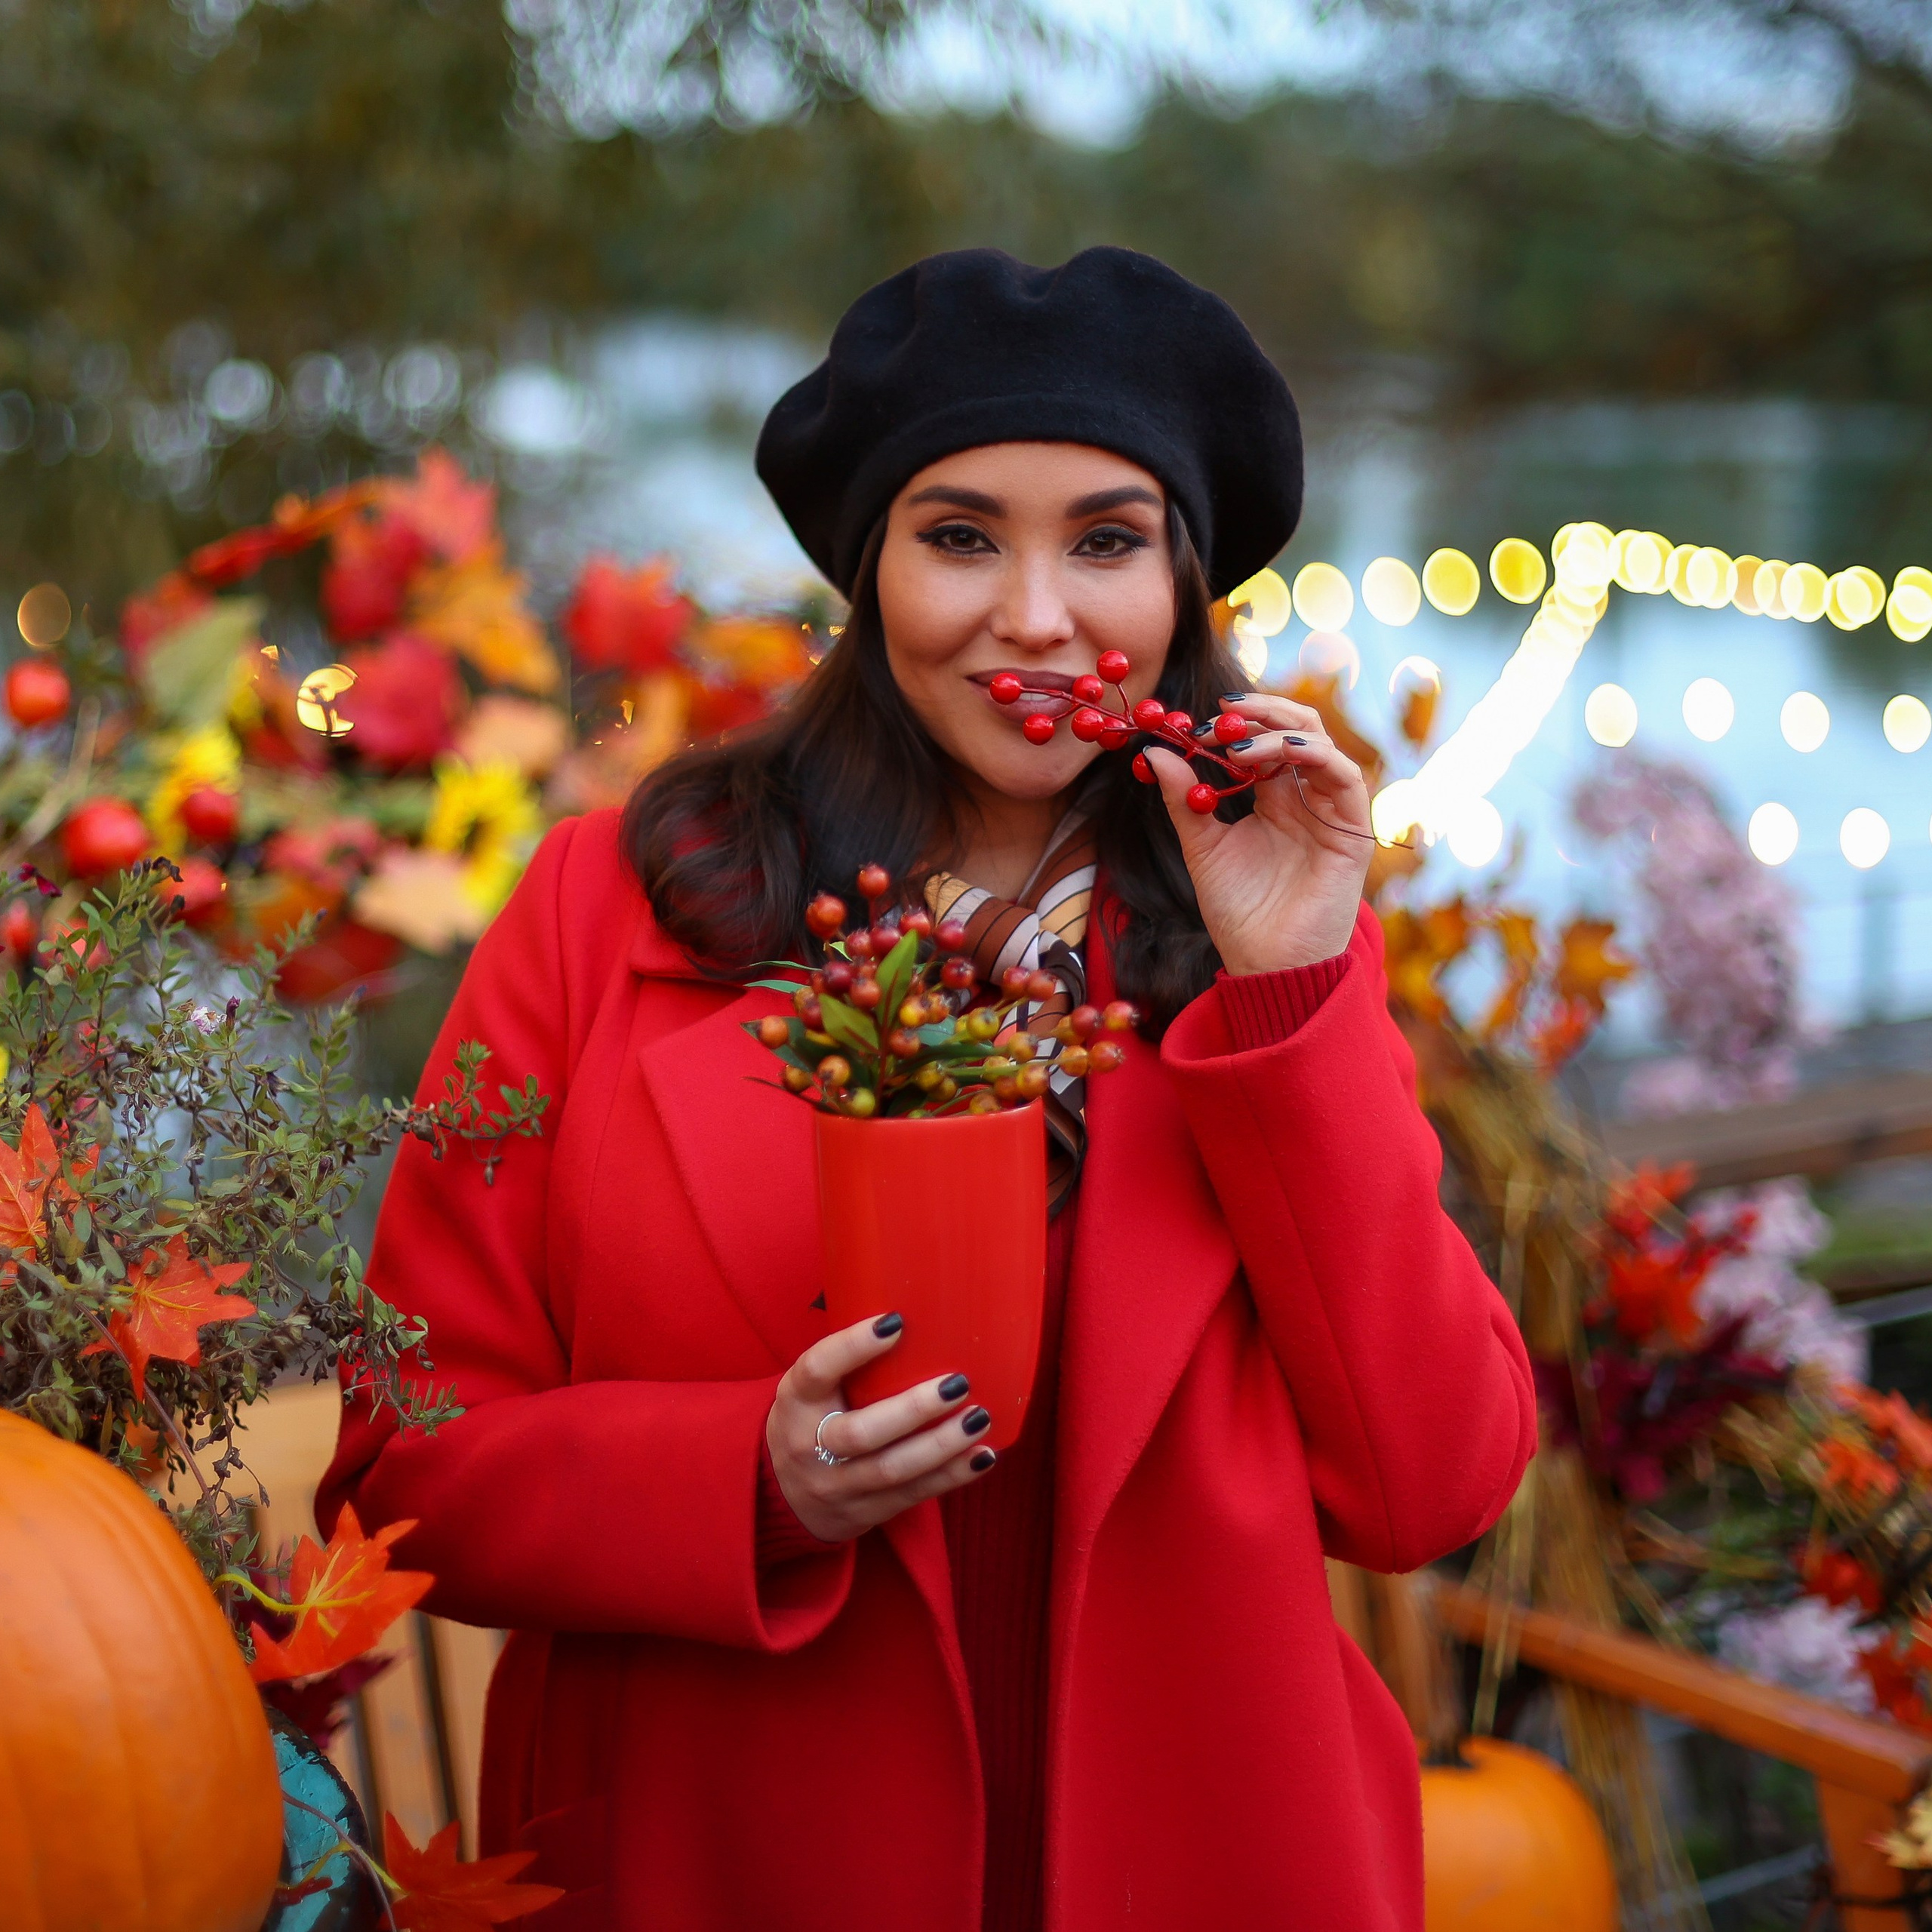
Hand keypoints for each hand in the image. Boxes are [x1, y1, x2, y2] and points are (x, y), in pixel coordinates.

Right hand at [767, 1313, 994, 1542]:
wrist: (780, 1496)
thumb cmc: (810, 1419)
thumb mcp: (809, 1388)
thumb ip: (846, 1361)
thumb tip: (910, 1314)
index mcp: (796, 1400)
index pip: (818, 1369)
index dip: (854, 1346)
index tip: (896, 1322)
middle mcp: (810, 1444)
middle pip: (861, 1432)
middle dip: (913, 1410)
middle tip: (957, 1383)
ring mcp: (837, 1484)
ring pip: (892, 1469)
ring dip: (941, 1445)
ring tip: (979, 1418)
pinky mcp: (864, 1511)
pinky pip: (913, 1495)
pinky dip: (951, 1476)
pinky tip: (983, 1455)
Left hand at [1145, 691, 1371, 975]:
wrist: (1267, 965)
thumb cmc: (1238, 913)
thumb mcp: (1201, 848)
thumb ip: (1184, 800)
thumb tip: (1153, 752)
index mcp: (1274, 798)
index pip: (1263, 739)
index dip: (1235, 723)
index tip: (1195, 721)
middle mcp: (1305, 798)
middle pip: (1297, 728)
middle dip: (1261, 712)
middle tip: (1222, 711)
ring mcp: (1330, 812)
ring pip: (1321, 744)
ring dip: (1281, 732)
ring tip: (1239, 744)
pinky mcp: (1352, 831)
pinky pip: (1346, 777)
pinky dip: (1318, 754)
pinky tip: (1284, 751)